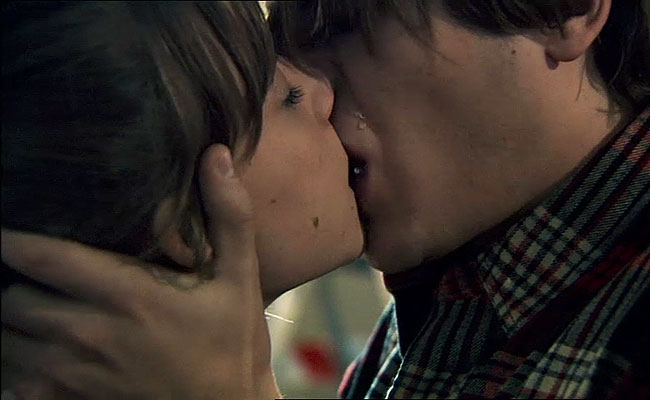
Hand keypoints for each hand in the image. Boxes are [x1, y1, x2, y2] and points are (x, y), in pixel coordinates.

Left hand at [1, 145, 280, 399]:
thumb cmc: (232, 342)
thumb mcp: (241, 276)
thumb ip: (229, 214)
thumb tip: (217, 155)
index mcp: (127, 294)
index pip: (44, 257)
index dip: (11, 236)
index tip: (5, 223)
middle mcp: (90, 333)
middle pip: (13, 299)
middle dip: (15, 280)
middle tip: (29, 265)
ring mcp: (75, 373)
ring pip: (7, 340)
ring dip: (13, 320)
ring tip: (30, 299)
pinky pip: (14, 381)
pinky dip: (15, 362)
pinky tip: (35, 348)